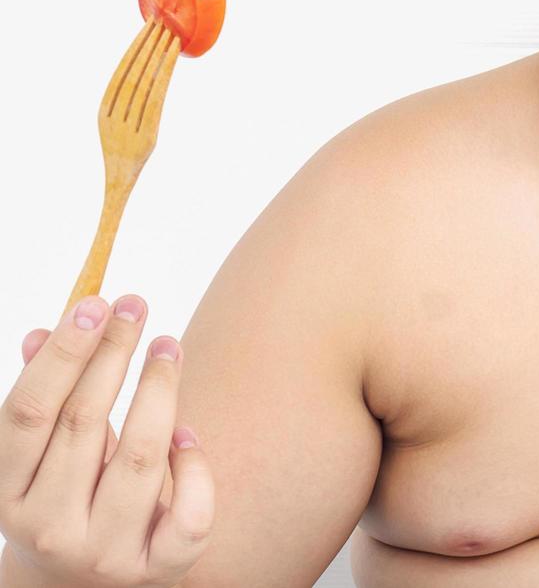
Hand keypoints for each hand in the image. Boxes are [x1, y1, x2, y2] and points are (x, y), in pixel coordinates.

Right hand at [0, 294, 213, 586]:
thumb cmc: (66, 497)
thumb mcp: (42, 456)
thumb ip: (44, 398)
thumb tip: (47, 330)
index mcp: (8, 493)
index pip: (30, 411)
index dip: (64, 353)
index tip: (95, 302)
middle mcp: (51, 527)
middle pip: (86, 423)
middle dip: (114, 354)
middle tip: (137, 304)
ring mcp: (106, 552)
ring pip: (142, 457)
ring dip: (160, 391)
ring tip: (169, 346)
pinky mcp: (158, 568)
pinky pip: (189, 511)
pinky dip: (194, 464)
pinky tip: (188, 433)